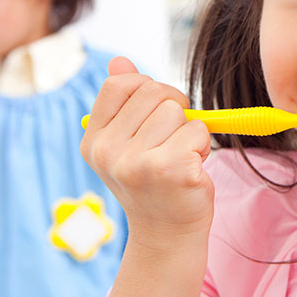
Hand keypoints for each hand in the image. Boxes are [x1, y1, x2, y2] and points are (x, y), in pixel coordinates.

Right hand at [80, 56, 213, 248]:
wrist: (167, 235)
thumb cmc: (154, 182)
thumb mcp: (129, 141)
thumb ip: (124, 101)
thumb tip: (119, 60)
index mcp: (94, 140)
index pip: (120, 84)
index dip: (147, 90)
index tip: (156, 112)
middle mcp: (108, 152)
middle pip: (154, 92)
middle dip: (174, 110)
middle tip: (172, 142)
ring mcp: (136, 162)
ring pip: (178, 111)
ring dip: (189, 132)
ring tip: (180, 159)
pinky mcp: (169, 170)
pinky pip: (198, 131)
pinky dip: (202, 147)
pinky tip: (190, 171)